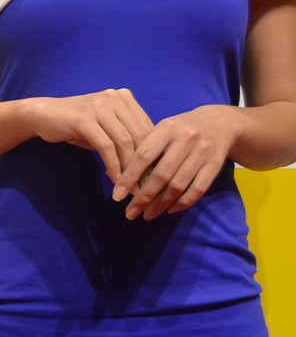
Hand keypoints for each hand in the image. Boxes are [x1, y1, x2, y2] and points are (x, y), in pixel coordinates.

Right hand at [26, 89, 154, 182]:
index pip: (147, 128)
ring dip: (128, 169)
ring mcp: (100, 106)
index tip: (153, 176)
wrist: (43, 115)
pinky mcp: (85, 119)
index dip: (153, 154)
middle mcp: (115, 98)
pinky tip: (114, 181)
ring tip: (130, 188)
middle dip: (144, 165)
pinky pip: (106, 147)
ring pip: (124, 142)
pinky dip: (113, 166)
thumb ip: (124, 138)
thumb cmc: (76, 125)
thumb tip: (146, 166)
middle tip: (145, 187)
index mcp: (125, 97)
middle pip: (139, 135)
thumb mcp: (104, 127)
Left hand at [112, 105, 239, 219]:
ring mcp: (202, 152)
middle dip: (143, 198)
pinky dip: (183, 202)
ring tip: (147, 215)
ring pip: (178, 185)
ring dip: (160, 204)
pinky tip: (170, 209)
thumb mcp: (161, 131)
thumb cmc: (180, 130)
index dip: (129, 178)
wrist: (219, 122)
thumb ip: (144, 150)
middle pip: (161, 175)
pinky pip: (198, 189)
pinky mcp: (215, 164)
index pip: (143, 157)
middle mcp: (186, 139)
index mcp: (167, 128)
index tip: (117, 196)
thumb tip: (119, 179)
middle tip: (130, 213)